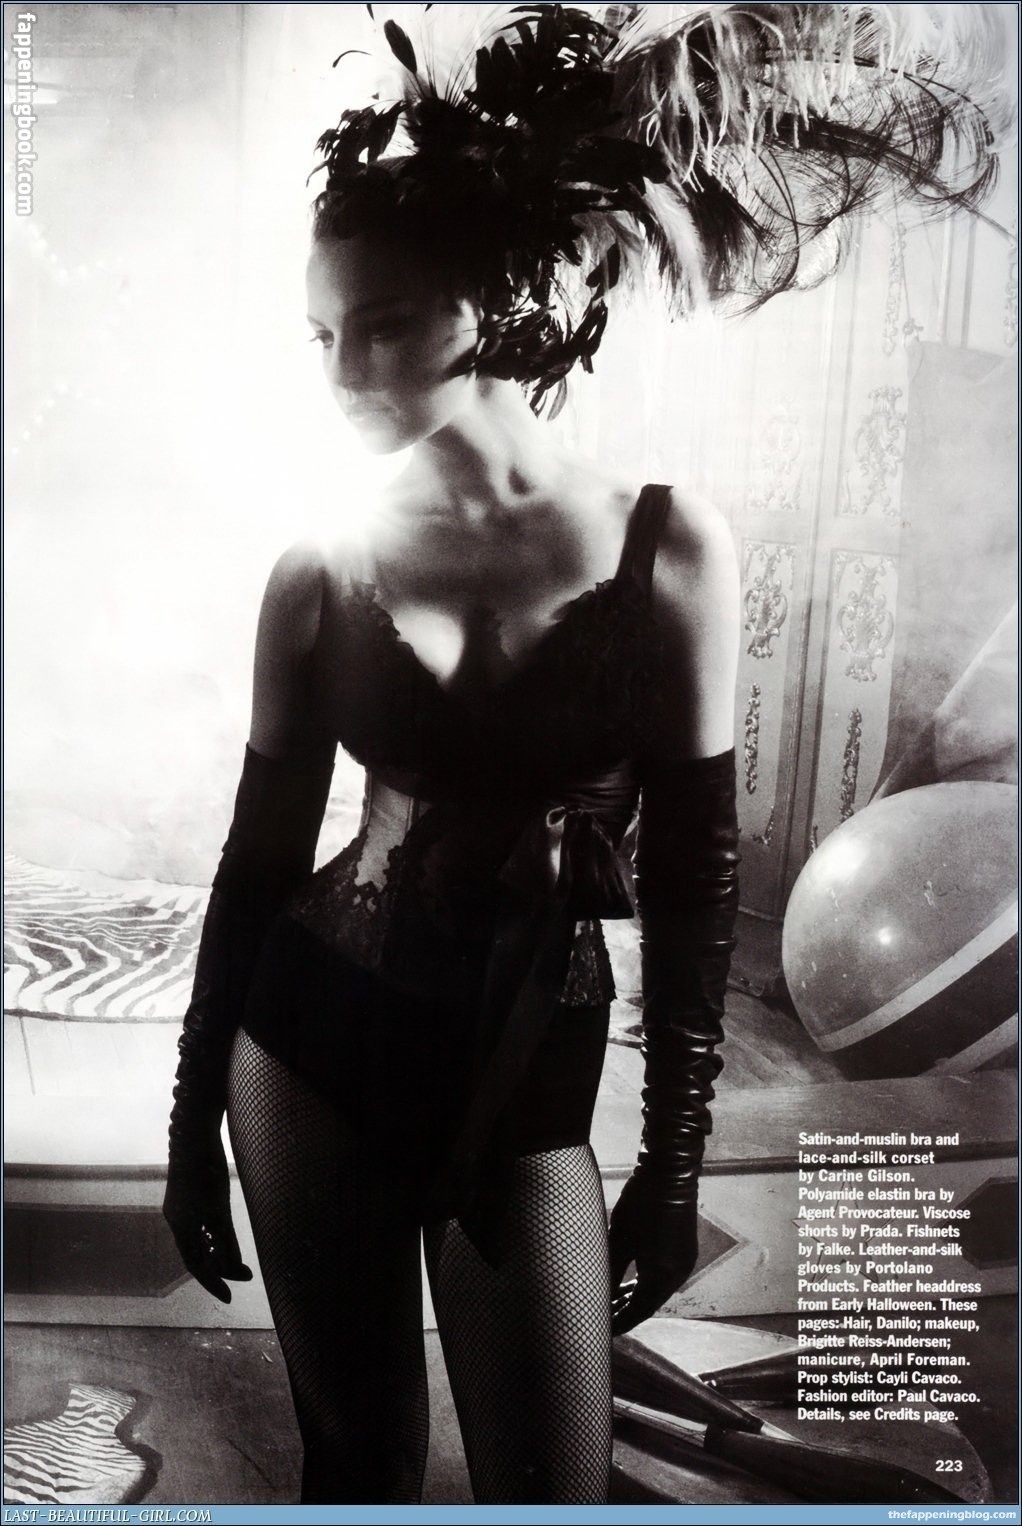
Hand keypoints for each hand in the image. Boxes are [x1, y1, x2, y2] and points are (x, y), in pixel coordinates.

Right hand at [163, 1135, 252, 1303]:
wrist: (194, 1136)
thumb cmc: (207, 1172)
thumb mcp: (219, 1209)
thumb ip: (225, 1240)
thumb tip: (234, 1270)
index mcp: (181, 1226)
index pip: (196, 1265)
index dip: (213, 1283)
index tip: (230, 1297)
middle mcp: (177, 1220)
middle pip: (197, 1254)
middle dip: (219, 1268)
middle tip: (244, 1277)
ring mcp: (180, 1208)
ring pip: (199, 1240)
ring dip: (217, 1253)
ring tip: (239, 1264)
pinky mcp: (187, 1197)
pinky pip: (199, 1226)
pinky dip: (213, 1237)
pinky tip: (225, 1239)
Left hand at [607, 1171, 698, 1334]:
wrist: (670, 1171)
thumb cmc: (641, 1203)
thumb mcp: (620, 1238)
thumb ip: (610, 1270)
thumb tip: (597, 1291)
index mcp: (663, 1275)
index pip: (638, 1311)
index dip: (619, 1322)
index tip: (600, 1331)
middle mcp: (678, 1274)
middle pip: (648, 1303)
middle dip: (625, 1311)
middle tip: (600, 1318)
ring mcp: (683, 1262)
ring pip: (655, 1290)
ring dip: (634, 1297)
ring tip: (610, 1302)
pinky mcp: (683, 1250)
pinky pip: (662, 1276)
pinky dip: (644, 1283)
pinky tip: (627, 1284)